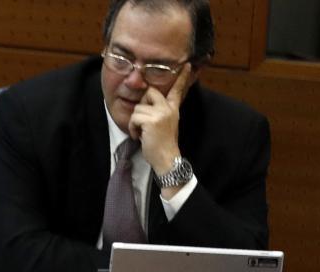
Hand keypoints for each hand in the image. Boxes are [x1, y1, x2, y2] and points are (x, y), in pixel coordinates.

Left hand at [130, 64, 193, 178]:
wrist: (166, 158)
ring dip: (134, 122)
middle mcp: (169, 108)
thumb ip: (160, 113)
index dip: (182, 77)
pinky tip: (139, 136)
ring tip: (141, 133)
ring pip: (138, 108)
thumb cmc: (162, 144)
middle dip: (141, 105)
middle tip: (143, 121)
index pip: (178, 90)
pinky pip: (134, 117)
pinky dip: (132, 128)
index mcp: (173, 109)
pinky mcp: (152, 121)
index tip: (186, 64)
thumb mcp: (165, 124)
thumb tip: (146, 106)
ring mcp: (161, 114)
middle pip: (149, 92)